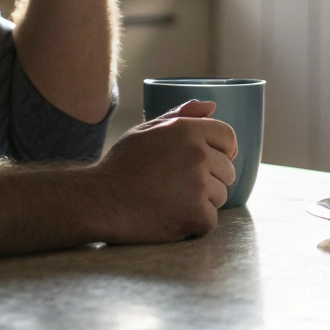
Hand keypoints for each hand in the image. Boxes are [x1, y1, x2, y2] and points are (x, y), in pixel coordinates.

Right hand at [85, 100, 237, 242]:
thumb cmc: (122, 165)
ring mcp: (199, 185)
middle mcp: (198, 154)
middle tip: (179, 186)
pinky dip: (194, 223)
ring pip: (220, 196)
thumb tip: (212, 105)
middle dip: (210, 180)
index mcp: (187, 130)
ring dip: (202, 202)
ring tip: (171, 201)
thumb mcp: (146, 131)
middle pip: (227, 171)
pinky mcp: (197, 215)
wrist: (100, 201)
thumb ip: (180, 115)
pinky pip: (210, 219)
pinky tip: (171, 217)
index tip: (213, 163)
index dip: (223, 151)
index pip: (229, 138)